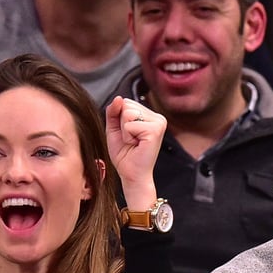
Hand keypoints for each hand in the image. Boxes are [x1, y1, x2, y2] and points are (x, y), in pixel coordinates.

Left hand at [104, 96, 164, 210]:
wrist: (131, 175)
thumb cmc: (125, 155)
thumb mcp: (114, 129)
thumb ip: (114, 112)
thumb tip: (118, 98)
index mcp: (149, 115)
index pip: (126, 102)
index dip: (119, 120)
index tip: (128, 135)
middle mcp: (157, 117)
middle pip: (126, 105)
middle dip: (122, 124)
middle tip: (130, 140)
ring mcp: (158, 122)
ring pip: (127, 113)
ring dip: (124, 131)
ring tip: (133, 142)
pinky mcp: (155, 130)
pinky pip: (130, 124)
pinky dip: (127, 136)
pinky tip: (136, 145)